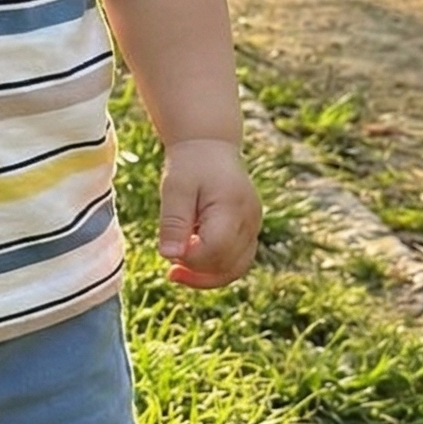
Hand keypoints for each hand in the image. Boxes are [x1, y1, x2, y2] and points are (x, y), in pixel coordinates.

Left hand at [156, 138, 260, 288]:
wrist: (209, 147)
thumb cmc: (190, 165)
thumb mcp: (175, 188)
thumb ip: (173, 222)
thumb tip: (169, 255)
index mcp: (232, 207)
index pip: (215, 250)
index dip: (190, 259)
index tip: (169, 251)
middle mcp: (250, 220)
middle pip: (228, 265)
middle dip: (197, 271)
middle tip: (170, 266)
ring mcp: (253, 227)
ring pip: (235, 269)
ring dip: (207, 276)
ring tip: (178, 272)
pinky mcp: (249, 232)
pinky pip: (236, 262)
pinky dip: (215, 268)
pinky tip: (192, 262)